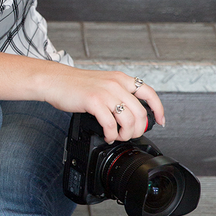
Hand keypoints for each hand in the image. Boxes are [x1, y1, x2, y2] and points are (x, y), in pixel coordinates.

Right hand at [42, 65, 164, 142]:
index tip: (160, 121)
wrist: (54, 81)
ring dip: (125, 134)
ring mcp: (106, 93)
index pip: (150, 93)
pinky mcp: (94, 102)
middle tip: (129, 135)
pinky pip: (111, 125)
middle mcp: (116, 84)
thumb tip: (131, 113)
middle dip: (138, 130)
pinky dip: (111, 135)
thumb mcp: (103, 83)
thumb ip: (118, 94)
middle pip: (141, 113)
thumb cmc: (76, 85)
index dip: (158, 109)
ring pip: (128, 121)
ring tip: (117, 137)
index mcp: (121, 79)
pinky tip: (107, 135)